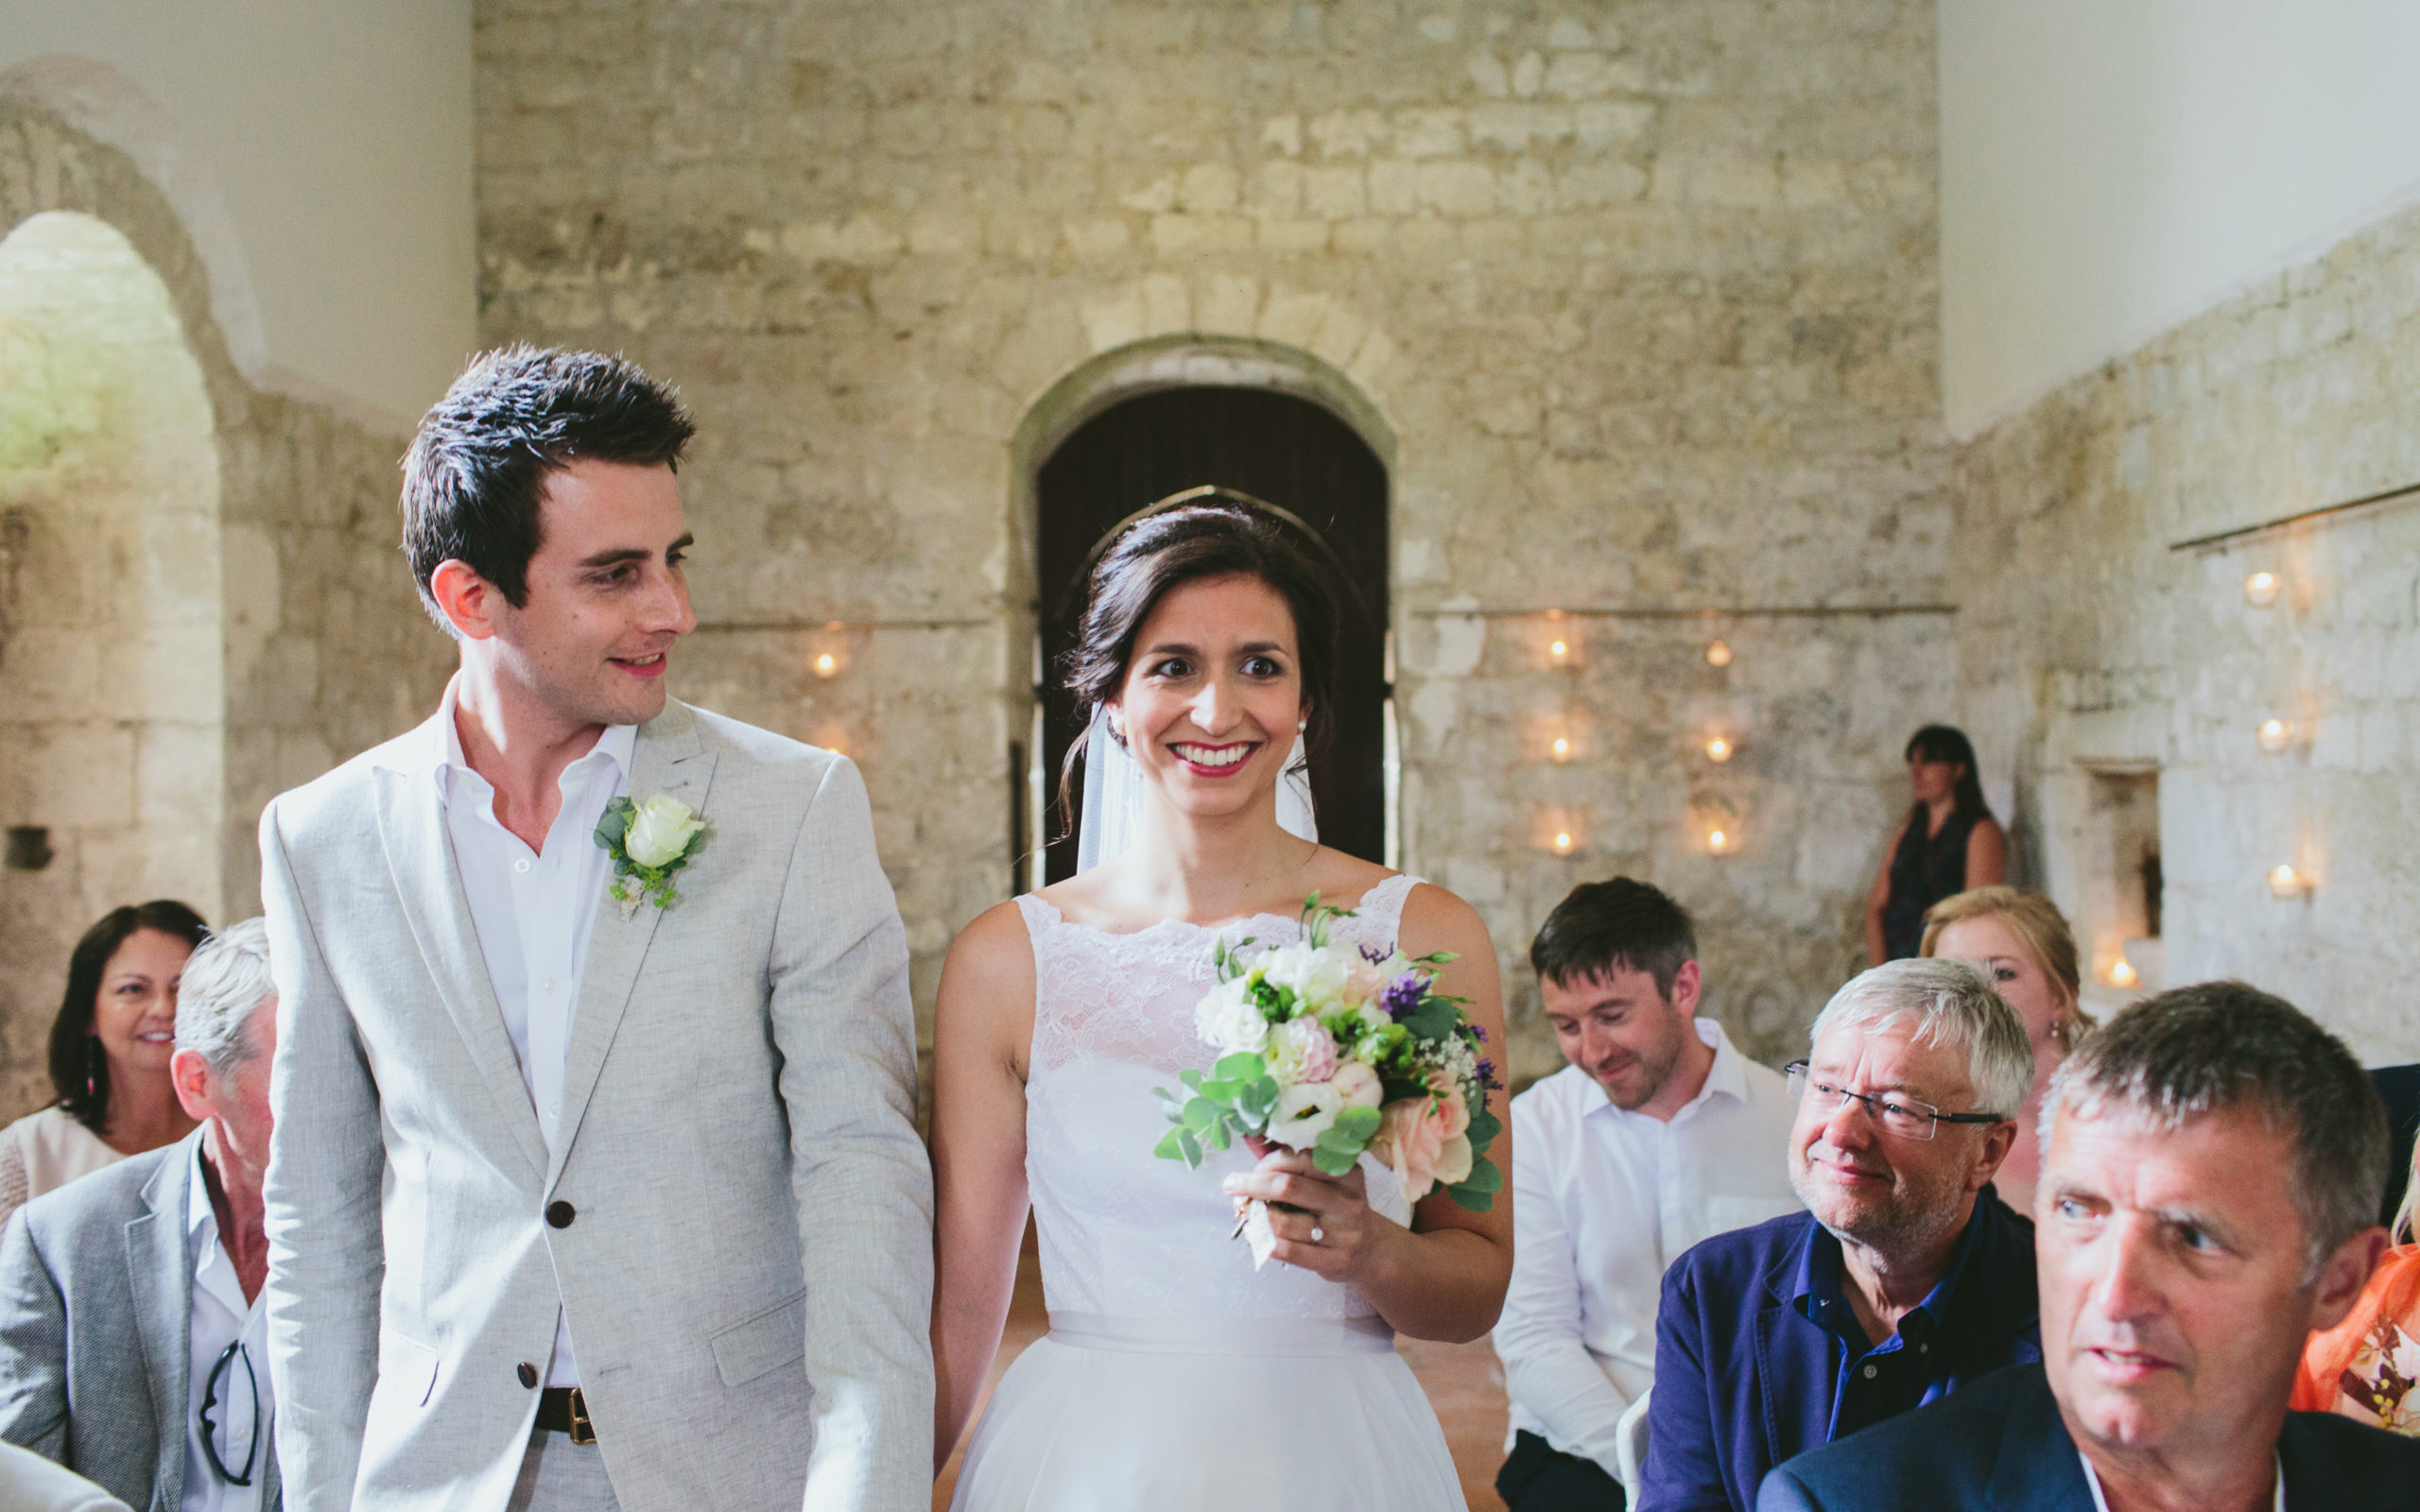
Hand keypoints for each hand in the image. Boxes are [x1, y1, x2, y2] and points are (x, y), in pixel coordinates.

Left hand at [1222, 1148, 1392, 1282]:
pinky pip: (1287, 1250)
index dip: (1268, 1162)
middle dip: (1251, 1184)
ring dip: (1255, 1216)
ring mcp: (1342, 1233)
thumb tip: (1249, 1135)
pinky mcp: (1334, 1260)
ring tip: (1246, 1212)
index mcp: (1346, 1173)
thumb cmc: (1336, 1208)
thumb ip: (1287, 1158)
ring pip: (1282, 1222)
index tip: (1253, 1169)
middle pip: (1288, 1187)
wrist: (1371, 1251)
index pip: (1300, 1159)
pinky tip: (1254, 1234)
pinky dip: (1262, 1241)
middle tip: (1231, 1185)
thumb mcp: (1323, 1180)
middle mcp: (1347, 1201)